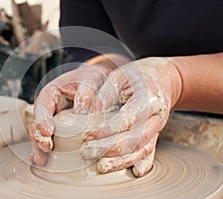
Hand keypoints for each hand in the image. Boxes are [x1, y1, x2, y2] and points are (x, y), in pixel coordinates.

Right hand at [28, 62, 115, 165]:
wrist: (97, 82)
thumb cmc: (92, 79)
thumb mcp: (91, 80)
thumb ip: (86, 94)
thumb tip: (81, 114)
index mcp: (52, 93)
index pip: (42, 106)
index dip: (42, 119)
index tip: (48, 131)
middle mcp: (49, 108)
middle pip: (37, 123)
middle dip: (39, 136)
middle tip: (46, 147)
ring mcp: (53, 121)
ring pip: (42, 135)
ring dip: (40, 148)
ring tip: (41, 160)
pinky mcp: (61, 131)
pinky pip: (52, 141)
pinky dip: (47, 152)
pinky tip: (45, 162)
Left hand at [80, 57, 181, 176]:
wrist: (163, 79)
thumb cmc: (137, 76)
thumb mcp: (119, 76)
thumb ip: (106, 94)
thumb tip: (91, 114)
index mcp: (148, 97)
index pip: (126, 119)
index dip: (105, 129)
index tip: (86, 135)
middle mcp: (157, 115)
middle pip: (135, 138)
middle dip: (109, 148)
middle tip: (86, 152)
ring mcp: (158, 127)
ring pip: (143, 149)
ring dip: (122, 160)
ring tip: (101, 166)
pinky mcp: (156, 134)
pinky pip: (152, 151)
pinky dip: (145, 163)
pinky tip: (135, 173)